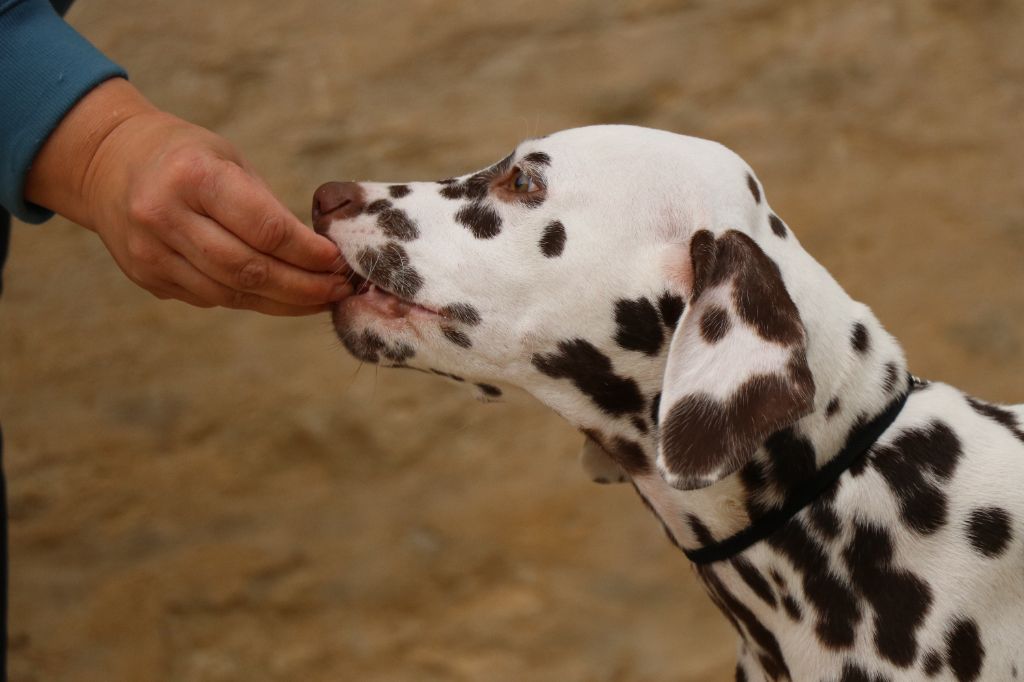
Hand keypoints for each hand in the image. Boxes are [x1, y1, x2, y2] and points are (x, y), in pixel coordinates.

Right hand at [25, 78, 351, 315]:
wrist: (107, 163)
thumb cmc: (185, 156)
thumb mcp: (228, 159)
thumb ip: (267, 206)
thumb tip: (321, 255)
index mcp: (192, 176)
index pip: (265, 229)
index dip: (308, 253)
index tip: (339, 261)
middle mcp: (165, 216)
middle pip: (250, 270)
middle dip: (304, 287)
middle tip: (340, 289)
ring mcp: (151, 252)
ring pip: (232, 293)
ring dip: (284, 303)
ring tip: (321, 298)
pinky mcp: (147, 277)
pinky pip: (212, 298)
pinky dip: (252, 300)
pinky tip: (281, 297)